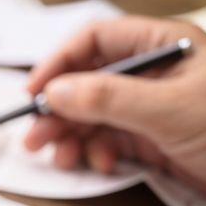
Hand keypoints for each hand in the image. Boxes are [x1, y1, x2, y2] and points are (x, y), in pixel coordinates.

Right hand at [23, 16, 205, 197]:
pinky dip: (93, 152)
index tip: (34, 91)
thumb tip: (57, 91)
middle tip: (36, 134)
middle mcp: (149, 73)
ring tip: (59, 156)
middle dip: (58, 109)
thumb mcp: (171, 110)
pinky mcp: (147, 137)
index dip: (59, 63)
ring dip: (69, 135)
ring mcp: (146, 107)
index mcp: (159, 46)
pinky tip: (96, 163)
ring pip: (91, 114)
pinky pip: (106, 139)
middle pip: (85, 82)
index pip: (95, 42)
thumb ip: (110, 98)